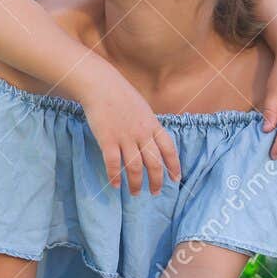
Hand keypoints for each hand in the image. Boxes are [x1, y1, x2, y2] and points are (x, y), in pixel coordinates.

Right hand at [81, 72, 181, 194]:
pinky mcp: (108, 139)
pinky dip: (115, 176)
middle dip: (156, 181)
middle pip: (154, 163)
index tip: (176, 179)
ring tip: (135, 193)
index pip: (169, 149)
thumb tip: (153, 142)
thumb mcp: (143, 108)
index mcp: (153, 124)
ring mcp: (125, 137)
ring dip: (136, 183)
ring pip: (135, 167)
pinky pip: (113, 163)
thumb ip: (149, 126)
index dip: (174, 166)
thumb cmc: (121, 95)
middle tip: (154, 192)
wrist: (101, 85)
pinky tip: (115, 185)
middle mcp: (142, 133)